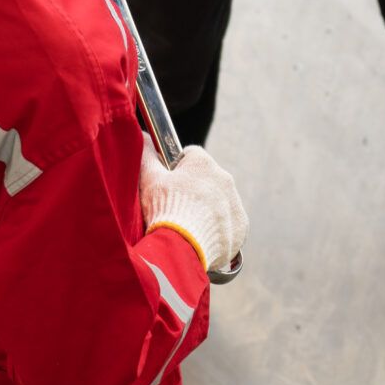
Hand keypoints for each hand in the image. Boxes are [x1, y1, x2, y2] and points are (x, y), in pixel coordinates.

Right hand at [138, 142, 248, 275]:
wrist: (183, 246)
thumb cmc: (165, 209)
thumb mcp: (150, 180)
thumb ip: (147, 156)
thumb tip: (142, 137)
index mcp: (203, 163)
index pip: (191, 157)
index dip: (178, 169)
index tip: (169, 184)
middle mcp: (224, 179)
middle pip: (207, 181)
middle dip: (194, 191)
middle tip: (176, 209)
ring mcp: (235, 203)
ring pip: (220, 202)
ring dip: (207, 210)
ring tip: (188, 228)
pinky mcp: (241, 226)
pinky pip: (229, 224)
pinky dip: (218, 230)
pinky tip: (201, 238)